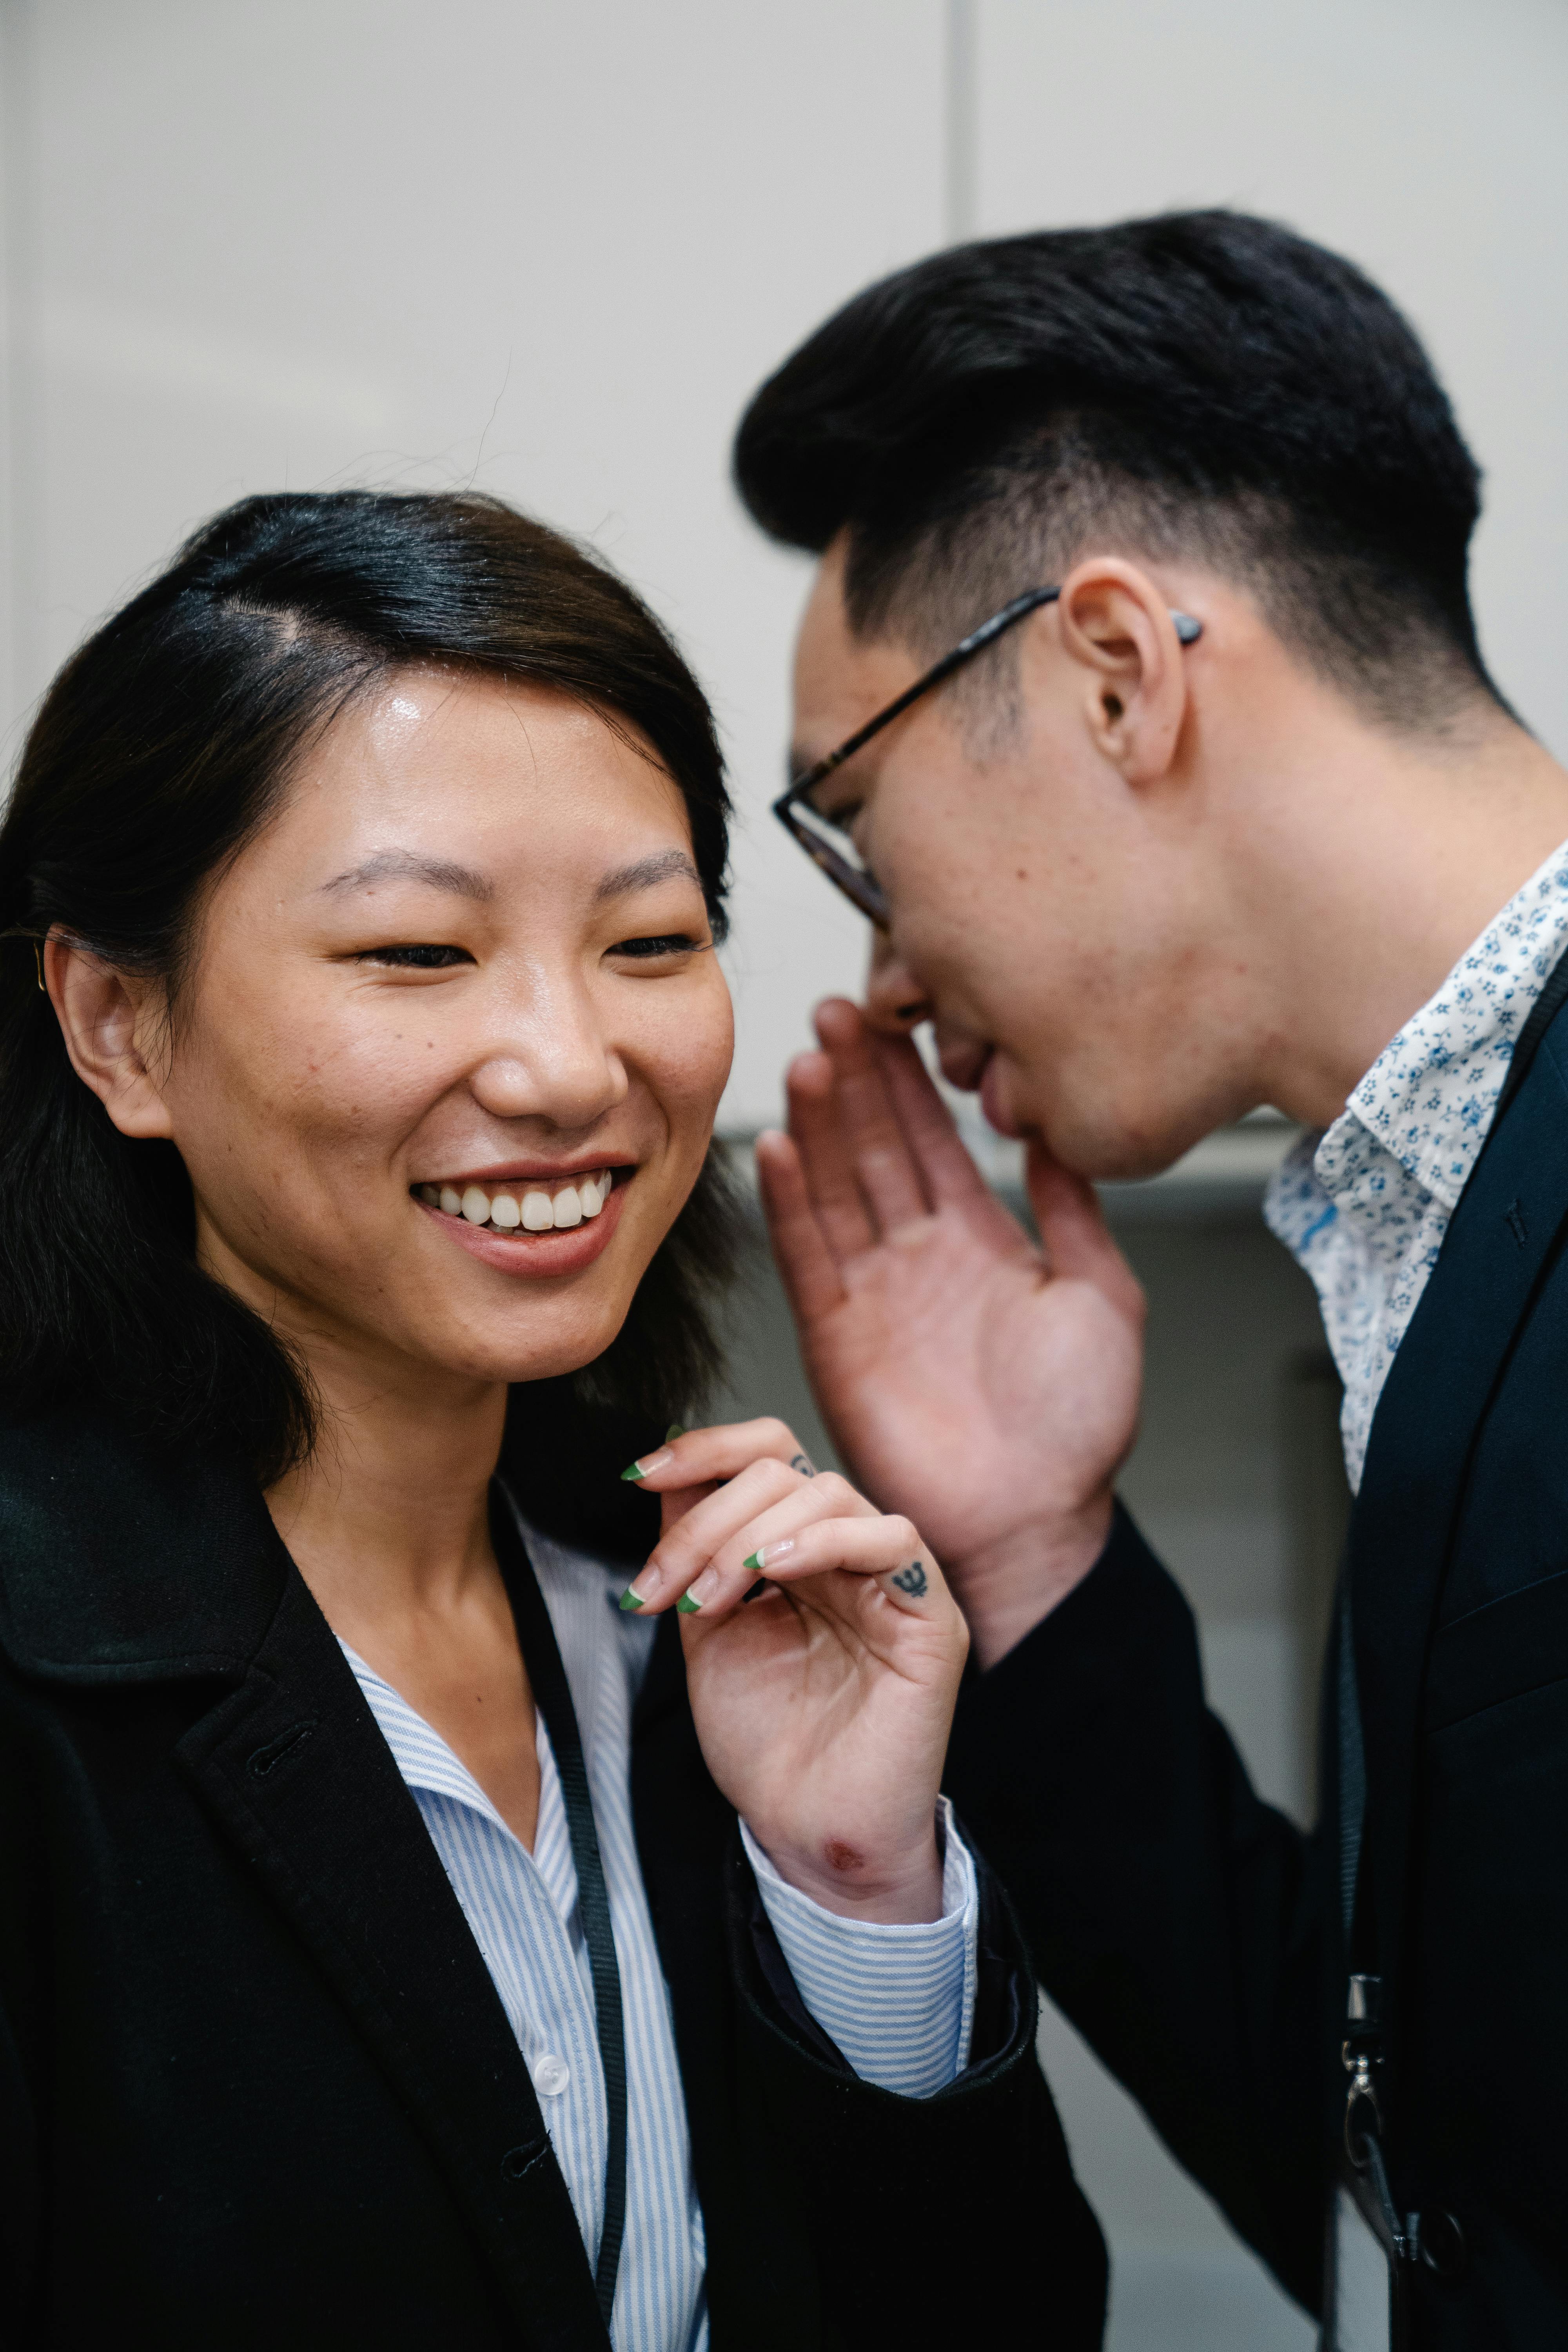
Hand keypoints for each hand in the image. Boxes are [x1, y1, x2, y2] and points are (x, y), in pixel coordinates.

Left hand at [620, 1418, 965, 1922]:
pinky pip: (891, 1539)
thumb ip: (694, 1552)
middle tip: (666, 1588)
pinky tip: (776, 1570)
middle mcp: (848, 1552)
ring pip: (828, 1493)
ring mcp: (892, 1579)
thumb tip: (665, 1474)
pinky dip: (823, 1540)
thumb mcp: (707, 1630)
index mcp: (799, 1550)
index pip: (766, 1457)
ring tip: (708, 1601)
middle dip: (706, 1519)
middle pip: (783, 1470)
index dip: (705, 1449)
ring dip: (746, 1535)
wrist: (805, 1829)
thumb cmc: (765, 1743)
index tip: (640, 1473)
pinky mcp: (929, 1616)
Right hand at [754, 1000, 1144, 1668]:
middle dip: (857, 1080)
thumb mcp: (1102, 1297)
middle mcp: (919, 1258)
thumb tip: (1057, 1129)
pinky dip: (789, 1201)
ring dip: (819, 1124)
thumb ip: (1074, 1210)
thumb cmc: (1076, 1430)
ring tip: (809, 1058)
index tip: (893, 1018)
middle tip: (837, 1011)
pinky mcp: (836, 1336)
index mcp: (980, 1242)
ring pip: (835, 1188)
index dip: (911, 1080)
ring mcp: (872, 1294)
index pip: (934, 1141)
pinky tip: (777, 1146)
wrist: (1035, 1521)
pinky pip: (806, 1255)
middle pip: (875, 1149)